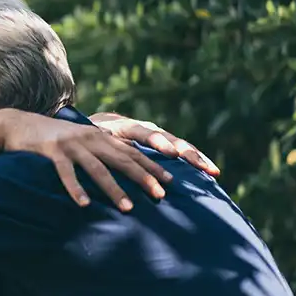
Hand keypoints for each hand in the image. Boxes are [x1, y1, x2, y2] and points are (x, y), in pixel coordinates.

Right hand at [0, 110, 171, 211]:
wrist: (18, 124)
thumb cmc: (53, 137)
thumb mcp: (82, 138)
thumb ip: (104, 146)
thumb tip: (130, 155)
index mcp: (98, 136)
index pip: (131, 153)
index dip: (151, 166)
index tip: (170, 182)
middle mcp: (89, 138)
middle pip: (121, 160)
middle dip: (142, 178)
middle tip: (160, 196)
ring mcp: (70, 144)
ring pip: (97, 169)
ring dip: (114, 189)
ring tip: (128, 208)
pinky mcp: (51, 152)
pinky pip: (66, 173)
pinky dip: (76, 189)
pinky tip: (85, 204)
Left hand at [89, 112, 219, 176]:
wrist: (85, 128)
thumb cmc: (84, 137)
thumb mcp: (88, 138)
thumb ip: (96, 140)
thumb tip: (103, 143)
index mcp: (125, 125)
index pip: (145, 132)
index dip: (158, 141)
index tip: (171, 153)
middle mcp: (144, 128)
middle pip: (169, 138)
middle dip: (186, 152)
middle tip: (202, 165)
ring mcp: (153, 135)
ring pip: (178, 144)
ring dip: (194, 157)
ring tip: (211, 170)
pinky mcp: (157, 145)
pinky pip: (178, 152)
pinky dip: (193, 160)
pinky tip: (209, 171)